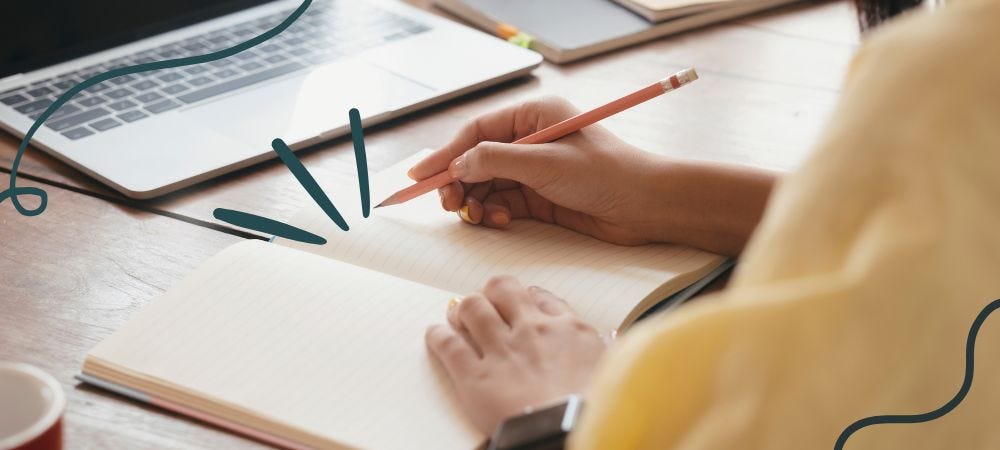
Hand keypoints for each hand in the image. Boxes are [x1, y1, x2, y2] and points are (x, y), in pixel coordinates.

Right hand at [408, 96, 669, 244]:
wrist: (646, 207)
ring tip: (477, 217)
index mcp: (534, 116)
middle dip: (460, 183)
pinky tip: (501, 221)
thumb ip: (496, 160)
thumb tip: (459, 164)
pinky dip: (495, 213)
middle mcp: (532, 140)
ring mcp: (535, 170)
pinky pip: (504, 203)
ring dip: (476, 202)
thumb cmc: (607, 174)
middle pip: (477, 160)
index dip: (446, 154)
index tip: (422, 176)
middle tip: (450, 204)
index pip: (477, 132)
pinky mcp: (541, 197)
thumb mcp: (545, 163)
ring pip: (487, 185)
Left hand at [425, 275, 605, 435]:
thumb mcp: (609, 371)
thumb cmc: (594, 410)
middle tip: (486, 302)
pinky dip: (438, 337)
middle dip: (491, 292)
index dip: (526, 296)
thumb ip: (601, 350)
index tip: (521, 301)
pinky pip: (449, 344)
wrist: (567, 432)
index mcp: (569, 329)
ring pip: (472, 308)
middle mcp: (532, 331)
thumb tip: (604, 341)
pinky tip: (436, 335)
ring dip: (463, 309)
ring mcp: (502, 351)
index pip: (540, 297)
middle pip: (502, 289)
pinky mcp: (475, 376)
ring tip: (458, 315)